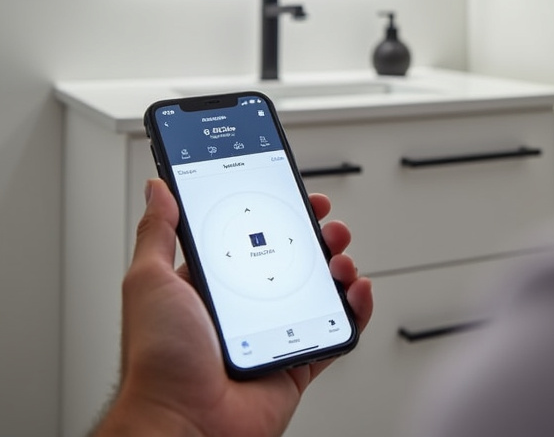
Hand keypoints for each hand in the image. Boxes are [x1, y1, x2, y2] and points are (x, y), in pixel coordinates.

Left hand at [94, 178, 372, 436]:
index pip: (251, 237)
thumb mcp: (149, 281)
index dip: (278, 213)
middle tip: (329, 227)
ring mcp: (271, 336)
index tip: (298, 196)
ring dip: (339, 268)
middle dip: (318, 237)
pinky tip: (356, 292)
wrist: (180, 425)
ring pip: (318, 292)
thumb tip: (158, 188)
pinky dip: (354, 312)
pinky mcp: (294, 365)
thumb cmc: (157, 361)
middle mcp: (243, 309)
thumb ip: (158, 232)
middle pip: (292, 260)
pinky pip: (334, 335)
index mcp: (210, 286)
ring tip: (339, 262)